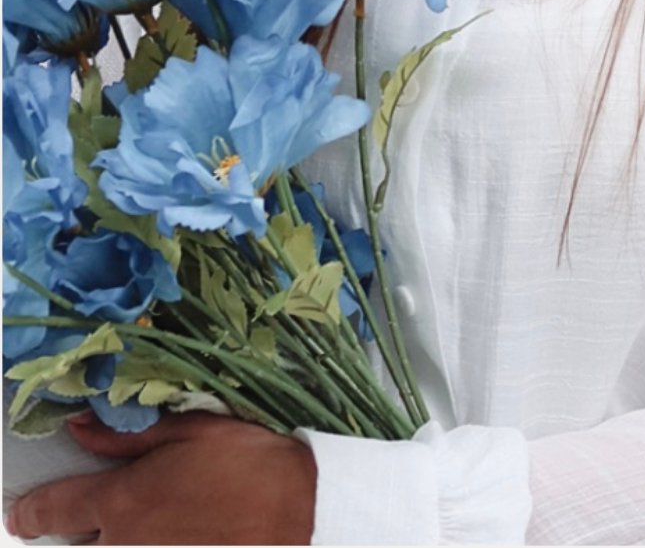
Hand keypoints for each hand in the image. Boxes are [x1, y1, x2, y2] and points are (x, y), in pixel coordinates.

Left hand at [7, 411, 315, 544]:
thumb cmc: (248, 462)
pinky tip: (171, 534)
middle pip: (76, 547)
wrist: (296, 511)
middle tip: (96, 516)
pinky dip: (141, 545)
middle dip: (78, 531)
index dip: (32, 512)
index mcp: (122, 499)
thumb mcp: (190, 431)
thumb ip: (127, 437)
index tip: (22, 514)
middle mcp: (122, 543)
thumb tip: (79, 428)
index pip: (53, 511)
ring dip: (113, 541)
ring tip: (145, 523)